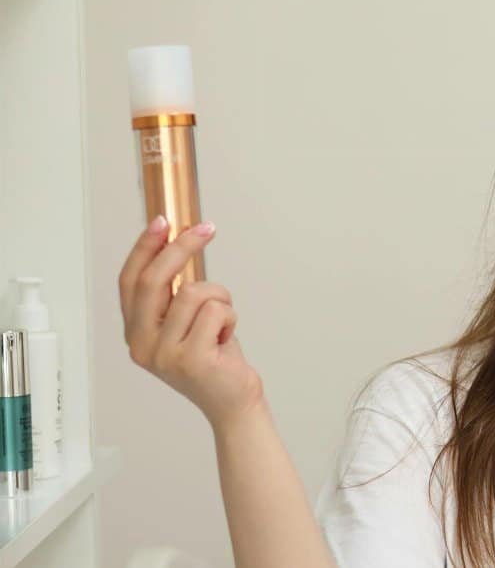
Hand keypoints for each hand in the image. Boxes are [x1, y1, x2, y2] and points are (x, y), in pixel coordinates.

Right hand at [118, 216, 264, 428]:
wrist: (233, 403)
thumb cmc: (214, 360)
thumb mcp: (186, 324)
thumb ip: (175, 297)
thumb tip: (179, 246)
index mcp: (136, 333)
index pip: (131, 282)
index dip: (145, 248)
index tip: (163, 222)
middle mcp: (142, 344)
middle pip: (155, 280)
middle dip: (182, 248)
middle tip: (207, 229)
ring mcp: (164, 353)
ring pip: (194, 292)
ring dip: (220, 298)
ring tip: (223, 321)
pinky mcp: (191, 358)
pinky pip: (216, 311)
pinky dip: (230, 316)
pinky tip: (228, 338)